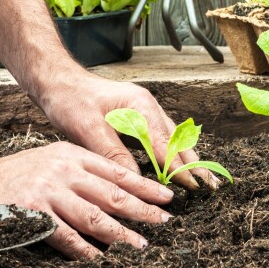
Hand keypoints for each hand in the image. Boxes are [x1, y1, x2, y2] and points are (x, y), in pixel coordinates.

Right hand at [0, 140, 172, 258]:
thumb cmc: (16, 174)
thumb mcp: (52, 159)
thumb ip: (81, 170)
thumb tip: (117, 190)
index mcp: (72, 154)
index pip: (117, 171)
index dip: (144, 185)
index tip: (166, 197)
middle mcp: (64, 170)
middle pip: (112, 193)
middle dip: (142, 209)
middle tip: (164, 221)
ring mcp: (49, 192)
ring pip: (95, 216)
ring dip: (121, 233)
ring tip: (140, 244)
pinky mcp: (34, 213)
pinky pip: (66, 236)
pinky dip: (85, 249)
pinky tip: (99, 258)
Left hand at [39, 71, 220, 189]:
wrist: (57, 82)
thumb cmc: (70, 100)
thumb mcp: (87, 128)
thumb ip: (113, 153)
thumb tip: (134, 180)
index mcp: (140, 105)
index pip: (165, 143)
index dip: (179, 167)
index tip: (193, 186)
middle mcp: (147, 106)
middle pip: (177, 139)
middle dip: (193, 163)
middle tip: (210, 185)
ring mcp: (144, 111)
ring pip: (172, 138)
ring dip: (186, 158)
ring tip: (202, 179)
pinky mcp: (136, 117)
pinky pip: (160, 137)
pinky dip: (171, 153)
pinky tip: (176, 166)